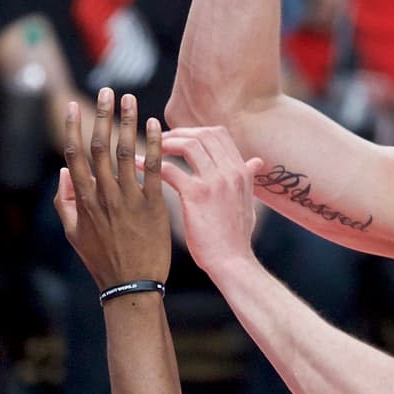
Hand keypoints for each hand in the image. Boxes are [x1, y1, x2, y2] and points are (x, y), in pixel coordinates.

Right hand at [54, 89, 169, 289]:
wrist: (131, 286)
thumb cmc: (102, 260)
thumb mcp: (73, 234)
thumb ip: (64, 201)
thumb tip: (62, 171)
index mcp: (83, 200)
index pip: (74, 156)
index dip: (72, 128)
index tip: (72, 106)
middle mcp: (103, 196)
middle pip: (99, 147)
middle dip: (102, 115)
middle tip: (107, 90)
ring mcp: (127, 200)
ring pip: (124, 152)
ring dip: (126, 122)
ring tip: (129, 98)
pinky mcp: (151, 205)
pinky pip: (153, 169)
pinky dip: (152, 144)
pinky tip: (153, 124)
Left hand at [159, 126, 262, 278]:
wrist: (232, 262)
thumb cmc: (236, 238)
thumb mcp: (248, 202)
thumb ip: (248, 179)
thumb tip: (255, 162)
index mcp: (241, 171)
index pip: (219, 134)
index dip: (196, 131)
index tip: (179, 139)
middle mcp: (231, 171)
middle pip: (203, 135)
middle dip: (179, 134)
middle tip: (160, 142)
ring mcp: (215, 182)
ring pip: (189, 145)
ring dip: (166, 143)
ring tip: (152, 150)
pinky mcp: (197, 195)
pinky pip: (170, 169)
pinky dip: (151, 164)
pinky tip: (137, 165)